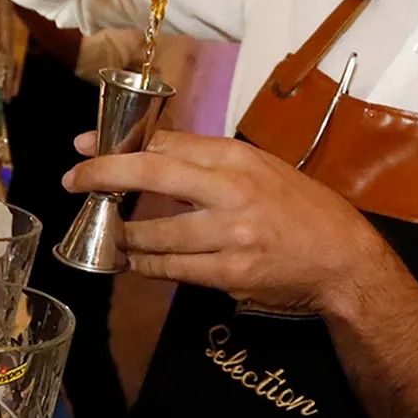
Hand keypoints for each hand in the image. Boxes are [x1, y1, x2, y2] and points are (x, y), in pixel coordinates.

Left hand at [63, 131, 401, 315]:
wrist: (343, 259)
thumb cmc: (300, 208)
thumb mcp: (260, 169)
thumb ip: (209, 162)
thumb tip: (150, 153)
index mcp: (238, 158)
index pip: (167, 143)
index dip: (119, 144)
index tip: (85, 147)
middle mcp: (232, 190)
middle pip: (152, 173)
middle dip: (104, 174)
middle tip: (73, 181)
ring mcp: (230, 234)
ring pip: (155, 232)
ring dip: (124, 234)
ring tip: (110, 233)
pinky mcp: (230, 274)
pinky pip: (173, 269)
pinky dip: (148, 266)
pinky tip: (135, 262)